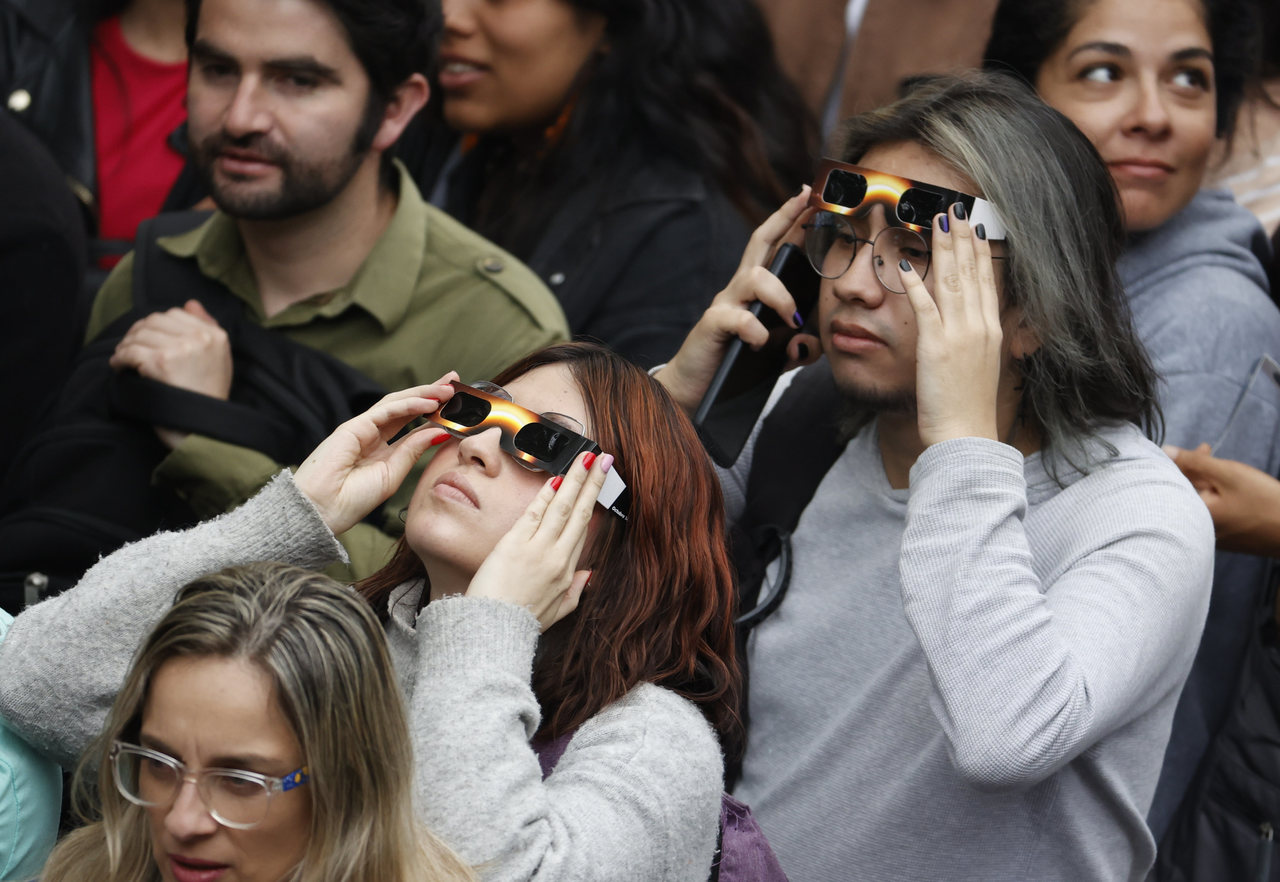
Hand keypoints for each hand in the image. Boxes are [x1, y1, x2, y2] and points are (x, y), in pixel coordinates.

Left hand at [110, 300, 233, 397]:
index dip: (156, 324)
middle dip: (138, 332)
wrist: (204, 424)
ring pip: (140, 335)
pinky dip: (120, 358)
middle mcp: (200, 338)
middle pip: (155, 321)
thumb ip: (207, 327)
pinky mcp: (161, 362)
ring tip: (122, 357)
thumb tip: (190, 303)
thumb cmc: (209, 393)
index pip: (176, 314)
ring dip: (126, 346)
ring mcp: (180, 348)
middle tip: (129, 345)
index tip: (147, 337)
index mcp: (215, 335)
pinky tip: (118, 366)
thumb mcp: (219, 357)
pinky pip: (131, 352)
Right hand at [294, 376, 458, 533]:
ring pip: (397, 403)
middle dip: (431, 393)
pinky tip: (429, 403)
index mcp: (381, 449)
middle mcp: (372, 434)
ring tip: (448, 389)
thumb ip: (413, 451)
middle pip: (406, 406)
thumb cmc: (352, 500)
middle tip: (455, 381)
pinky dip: (409, 405)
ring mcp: (361, 429)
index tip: (458, 404)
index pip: (412, 423)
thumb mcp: (393, 475)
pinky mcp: (352, 427)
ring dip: (423, 394)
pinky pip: (385, 411)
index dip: (434, 411)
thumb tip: (441, 432)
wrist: (320, 512)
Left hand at [466, 451, 609, 630]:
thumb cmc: (519, 623)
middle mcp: (557, 557)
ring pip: (563, 507)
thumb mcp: (557, 612)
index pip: (582, 529)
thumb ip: (576, 592)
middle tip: (603, 460)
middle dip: (592, 483)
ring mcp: (538, 549)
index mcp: (567, 572)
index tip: (598, 484)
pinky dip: (547, 494)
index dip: (592, 503)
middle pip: (579, 512)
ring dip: (576, 479)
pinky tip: (557, 478)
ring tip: (586, 458)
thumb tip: (590, 575)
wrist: (492, 629)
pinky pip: (536, 513)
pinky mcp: (515, 544)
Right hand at [657, 187, 817, 411]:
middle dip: (785, 219)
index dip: (790, 219)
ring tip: (793, 319)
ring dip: (781, 295)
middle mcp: (737, 290)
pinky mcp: (712, 326)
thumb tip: (809, 344)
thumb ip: (798, 349)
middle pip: (759, 242)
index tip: (810, 194)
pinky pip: (739, 319)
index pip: (773, 246)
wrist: (694, 389)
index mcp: (754, 291)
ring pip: (755, 277)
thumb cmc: (735, 366)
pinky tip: (762, 345)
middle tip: (807, 201)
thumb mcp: (776, 356)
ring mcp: (724, 305)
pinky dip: (757, 331)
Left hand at [900, 204, 1002, 446]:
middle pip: (971, 272)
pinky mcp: (936, 346)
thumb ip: (974, 341)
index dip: (979, 250)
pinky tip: (909, 265)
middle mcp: (979, 327)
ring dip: (944, 249)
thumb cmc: (968, 408)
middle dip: (963, 237)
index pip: (986, 280)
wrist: (966, 436)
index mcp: (991, 330)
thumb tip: (966, 325)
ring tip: (937, 221)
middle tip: (956, 208)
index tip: (975, 225)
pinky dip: (918, 285)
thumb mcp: (980, 367)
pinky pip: (926, 307)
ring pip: (952, 281)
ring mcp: (959, 335)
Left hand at [1165, 443, 1279, 556]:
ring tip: (1219, 466)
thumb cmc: (1264, 502)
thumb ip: (1195, 462)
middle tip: (1206, 450)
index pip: (1171, 481)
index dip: (1182, 461)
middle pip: (1183, 491)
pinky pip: (1210, 512)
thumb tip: (1164, 450)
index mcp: (1191, 513)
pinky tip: (1225, 487)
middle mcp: (1195, 527)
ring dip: (1203, 480)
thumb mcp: (1229, 475)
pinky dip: (1214, 496)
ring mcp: (1208, 535)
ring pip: (1198, 500)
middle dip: (1192, 469)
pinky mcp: (1222, 538)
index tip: (1202, 449)